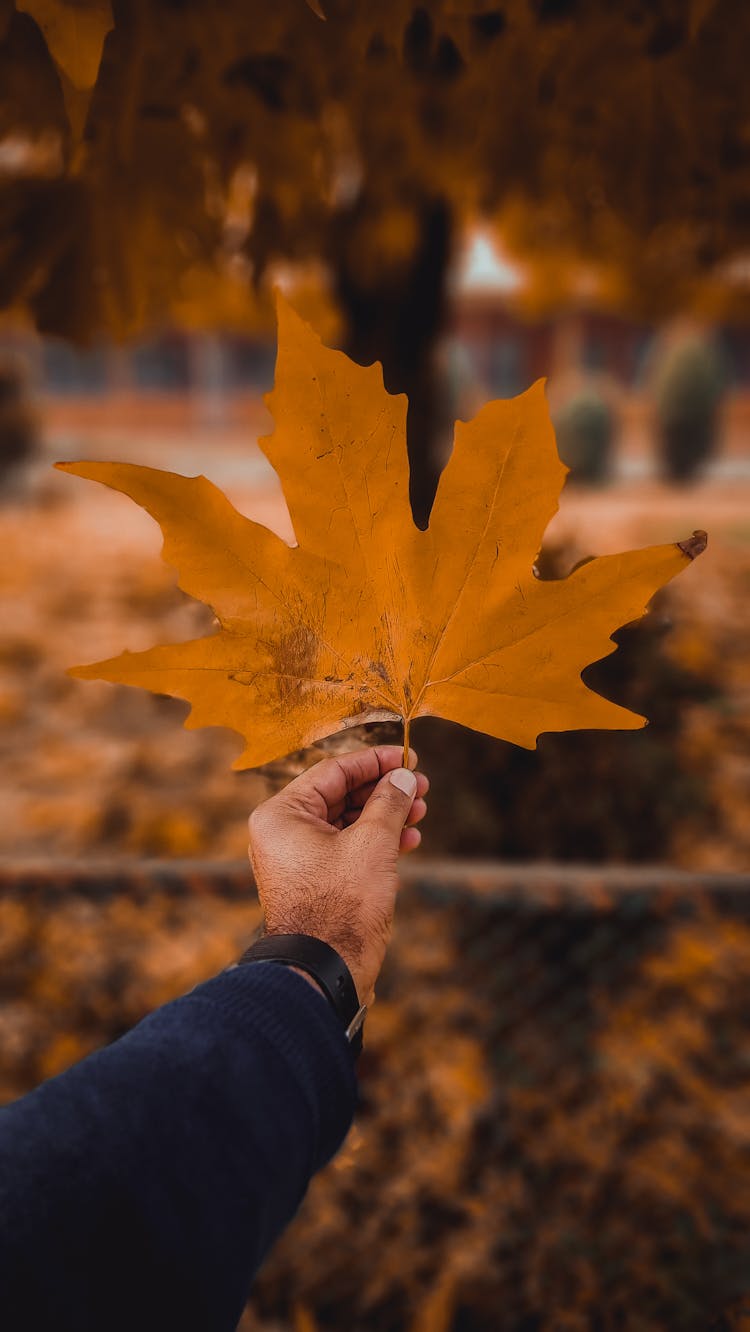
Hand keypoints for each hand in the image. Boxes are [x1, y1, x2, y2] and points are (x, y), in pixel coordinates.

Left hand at [247, 746, 428, 1004]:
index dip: (374, 762)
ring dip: (385, 815)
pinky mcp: (316, 881)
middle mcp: (283, 833)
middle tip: (420, 786)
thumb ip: (388, 802)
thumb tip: (401, 776)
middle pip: (340, 795)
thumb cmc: (340, 907)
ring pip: (347, 823)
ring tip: (420, 812)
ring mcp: (298, 859)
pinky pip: (347, 848)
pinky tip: (409, 839)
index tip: (406, 757)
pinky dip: (377, 841)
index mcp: (281, 815)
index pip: (332, 771)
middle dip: (383, 790)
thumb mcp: (372, 844)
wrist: (325, 972)